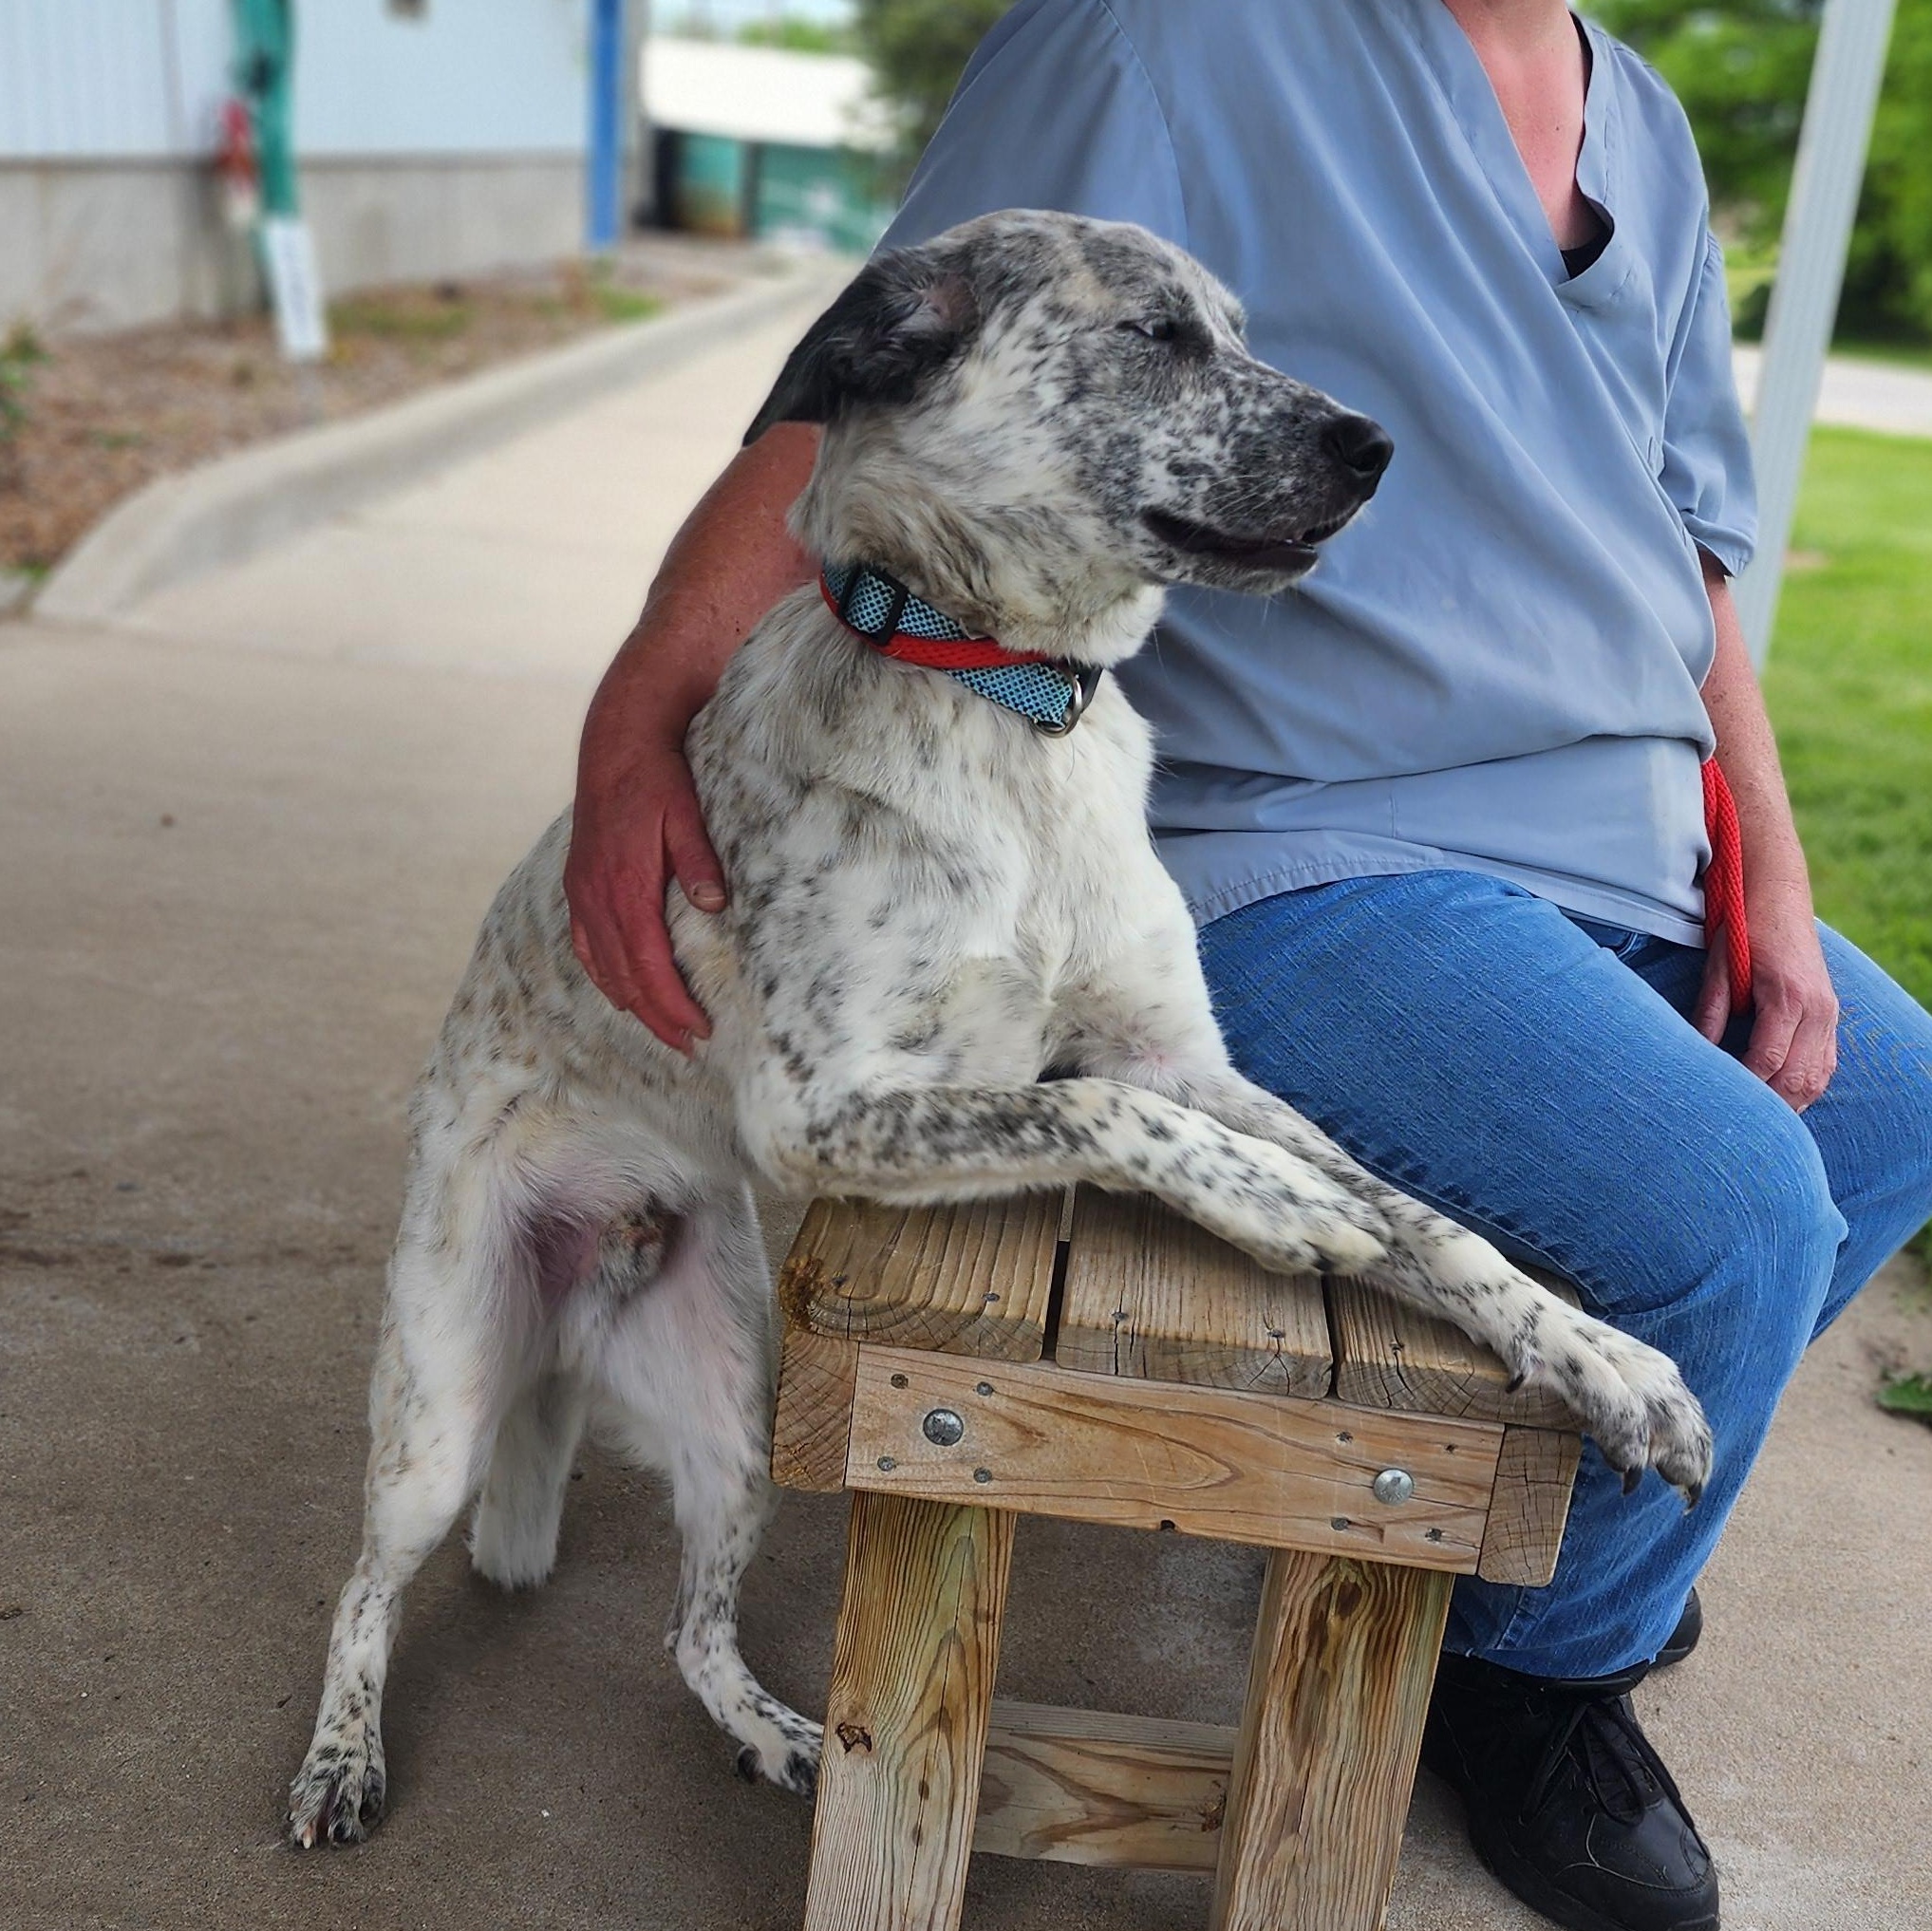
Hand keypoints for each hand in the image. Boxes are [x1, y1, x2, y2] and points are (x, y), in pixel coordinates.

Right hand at [564, 736, 724, 1052]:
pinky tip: (622, 993)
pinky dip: (605, 976)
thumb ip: (699, 861)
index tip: (699, 1030)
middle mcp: (596, 896)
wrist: (617, 742)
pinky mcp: (578, 885)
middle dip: (657, 1017)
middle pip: (625, 977)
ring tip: (664, 1029)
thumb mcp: (687, 814)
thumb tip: (714, 907)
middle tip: (690, 1045)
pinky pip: (587, 946)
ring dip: (633, 1003)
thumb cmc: (660, 778)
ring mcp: (582, 892)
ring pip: (603, 967)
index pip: (648, 964)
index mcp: (625, 885)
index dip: (672, 1004)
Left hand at [1693, 878, 1838, 1110]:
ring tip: (1760, 1127)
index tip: (1719, 1105)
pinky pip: (1826, 1064)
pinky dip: (1805, 1086)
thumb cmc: (1743, 930)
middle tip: (1738, 1131)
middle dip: (1771, 1108)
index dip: (1745, 1087)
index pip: (1768, 1059)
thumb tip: (1694, 1054)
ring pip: (1818, 1077)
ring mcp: (1829, 1013)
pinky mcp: (1831, 1015)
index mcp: (1788, 997)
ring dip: (1791, 1103)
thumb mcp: (1719, 968)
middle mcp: (1818, 1009)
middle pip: (1798, 1077)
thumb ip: (1709, 1012)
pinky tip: (1781, 1099)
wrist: (1778, 896)